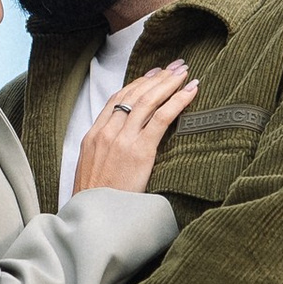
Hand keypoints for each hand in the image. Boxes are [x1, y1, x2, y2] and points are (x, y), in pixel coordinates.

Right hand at [73, 58, 196, 195]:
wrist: (93, 217)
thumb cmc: (95, 200)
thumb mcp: (91, 170)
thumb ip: (104, 152)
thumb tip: (121, 147)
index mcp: (93, 135)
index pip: (117, 99)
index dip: (137, 83)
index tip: (153, 74)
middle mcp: (107, 132)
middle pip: (135, 94)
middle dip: (158, 77)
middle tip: (176, 66)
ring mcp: (123, 139)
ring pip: (149, 100)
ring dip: (170, 83)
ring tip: (185, 72)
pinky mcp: (140, 150)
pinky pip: (162, 118)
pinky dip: (178, 101)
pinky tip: (191, 91)